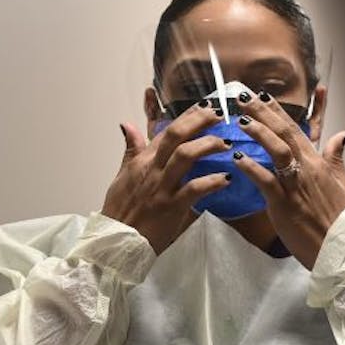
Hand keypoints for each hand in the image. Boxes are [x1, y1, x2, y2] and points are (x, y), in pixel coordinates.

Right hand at [101, 104, 230, 254]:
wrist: (117, 239)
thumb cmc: (121, 209)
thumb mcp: (122, 175)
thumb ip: (131, 150)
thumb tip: (128, 124)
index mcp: (143, 160)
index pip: (166, 130)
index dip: (187, 115)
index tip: (205, 105)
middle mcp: (153, 169)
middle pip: (176, 135)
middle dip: (199, 121)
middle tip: (219, 115)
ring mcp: (162, 186)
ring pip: (185, 156)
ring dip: (207, 146)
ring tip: (226, 144)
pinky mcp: (171, 206)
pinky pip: (194, 189)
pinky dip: (212, 182)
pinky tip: (227, 178)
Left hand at [228, 93, 344, 269]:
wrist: (341, 247)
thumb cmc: (341, 220)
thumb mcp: (343, 183)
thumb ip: (337, 157)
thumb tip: (342, 134)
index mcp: (318, 164)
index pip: (297, 130)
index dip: (279, 112)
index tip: (263, 96)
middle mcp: (307, 169)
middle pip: (284, 133)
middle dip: (263, 113)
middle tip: (243, 97)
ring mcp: (295, 185)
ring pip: (277, 151)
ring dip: (259, 132)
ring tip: (240, 119)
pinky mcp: (284, 204)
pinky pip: (266, 181)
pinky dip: (252, 168)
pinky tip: (238, 158)